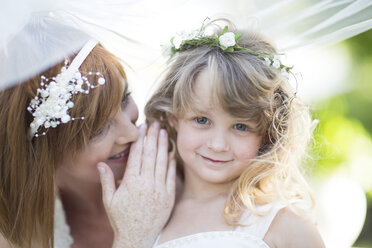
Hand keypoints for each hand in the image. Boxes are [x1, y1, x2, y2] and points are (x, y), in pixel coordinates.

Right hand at [97, 122, 175, 247]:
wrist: (137, 237)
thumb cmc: (121, 219)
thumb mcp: (109, 201)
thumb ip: (106, 181)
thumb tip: (100, 163)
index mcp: (131, 183)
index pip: (136, 155)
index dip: (139, 140)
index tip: (141, 127)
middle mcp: (146, 184)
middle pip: (150, 154)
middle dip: (152, 137)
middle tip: (155, 123)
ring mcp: (159, 190)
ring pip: (161, 162)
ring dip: (163, 145)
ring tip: (163, 132)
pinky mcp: (169, 197)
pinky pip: (170, 176)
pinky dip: (171, 163)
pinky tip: (171, 153)